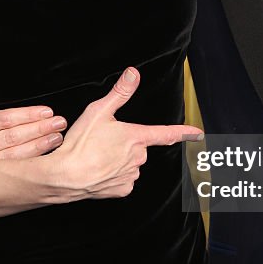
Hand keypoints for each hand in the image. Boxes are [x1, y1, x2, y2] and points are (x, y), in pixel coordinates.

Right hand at [0, 82, 66, 158]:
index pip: (3, 119)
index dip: (27, 115)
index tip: (46, 112)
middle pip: (13, 137)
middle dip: (39, 129)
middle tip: (59, 123)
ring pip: (15, 155)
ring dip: (39, 146)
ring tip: (57, 137)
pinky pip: (13, 170)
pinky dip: (31, 163)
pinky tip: (45, 156)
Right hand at [50, 67, 202, 200]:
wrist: (65, 176)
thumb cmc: (80, 144)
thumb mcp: (98, 111)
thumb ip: (120, 92)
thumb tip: (133, 74)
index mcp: (136, 136)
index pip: (166, 133)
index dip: (184, 132)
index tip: (197, 133)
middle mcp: (138, 157)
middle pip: (139, 147)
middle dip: (126, 144)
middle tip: (104, 142)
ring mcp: (131, 174)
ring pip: (131, 163)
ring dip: (119, 160)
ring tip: (98, 157)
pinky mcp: (122, 189)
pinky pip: (123, 179)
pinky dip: (113, 175)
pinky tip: (100, 171)